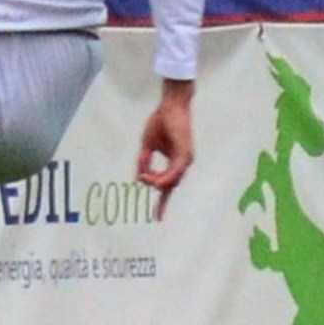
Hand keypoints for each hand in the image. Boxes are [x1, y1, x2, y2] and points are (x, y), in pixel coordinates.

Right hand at [136, 83, 196, 215]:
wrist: (170, 105)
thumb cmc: (160, 121)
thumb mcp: (147, 145)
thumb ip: (144, 161)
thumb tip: (139, 178)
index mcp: (175, 161)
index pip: (168, 186)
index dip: (163, 203)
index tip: (157, 219)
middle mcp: (182, 163)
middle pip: (169, 185)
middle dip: (158, 191)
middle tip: (145, 186)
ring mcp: (185, 159)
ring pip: (172, 181)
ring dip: (159, 183)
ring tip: (146, 180)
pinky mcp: (185, 153)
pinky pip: (175, 172)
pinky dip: (166, 179)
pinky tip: (157, 182)